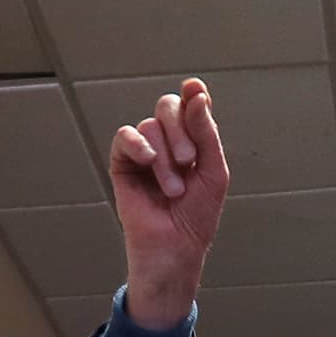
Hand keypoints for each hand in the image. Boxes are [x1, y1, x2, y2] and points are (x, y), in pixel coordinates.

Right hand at [107, 79, 228, 326]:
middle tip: (189, 160)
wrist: (175, 247)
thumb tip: (196, 94)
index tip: (195, 88)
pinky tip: (148, 160)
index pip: (190, 106)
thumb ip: (205, 132)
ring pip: (150, 126)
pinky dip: (137, 144)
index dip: (193, 94)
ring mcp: (144, 152)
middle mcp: (167, 143)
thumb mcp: (212, 171)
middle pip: (168, 108)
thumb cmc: (197, 216)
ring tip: (173, 188)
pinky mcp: (123, 164)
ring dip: (165, 156)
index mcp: (192, 141)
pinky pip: (125, 137)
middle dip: (180, 130)